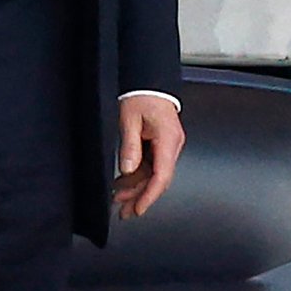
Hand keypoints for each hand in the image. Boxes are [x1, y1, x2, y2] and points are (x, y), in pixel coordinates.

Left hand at [112, 94, 184, 218]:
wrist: (149, 79)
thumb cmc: (142, 94)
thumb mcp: (130, 119)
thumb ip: (130, 146)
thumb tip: (128, 170)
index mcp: (168, 140)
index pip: (161, 177)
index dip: (149, 196)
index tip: (137, 209)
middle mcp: (172, 145)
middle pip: (158, 179)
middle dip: (140, 197)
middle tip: (123, 211)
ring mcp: (167, 144)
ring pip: (154, 174)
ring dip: (137, 186)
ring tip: (119, 198)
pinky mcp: (161, 142)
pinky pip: (151, 164)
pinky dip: (138, 174)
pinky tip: (125, 182)